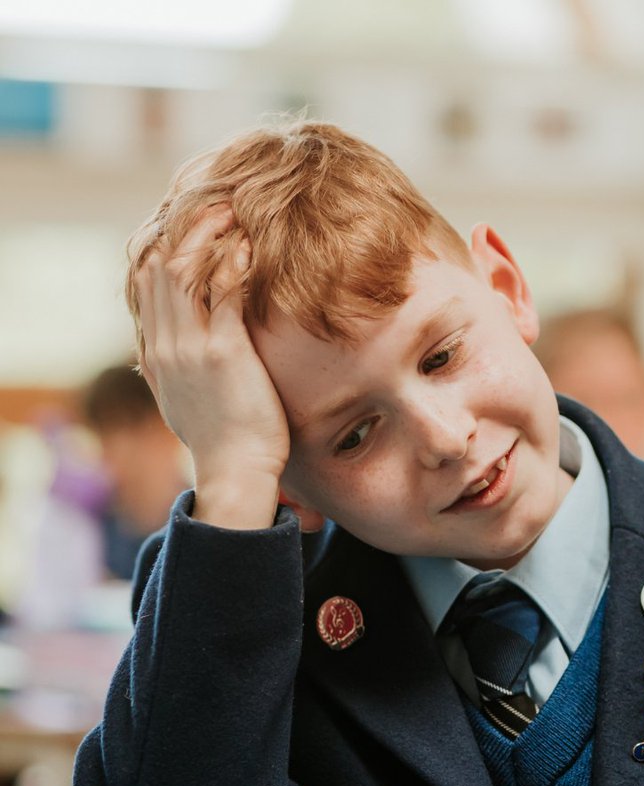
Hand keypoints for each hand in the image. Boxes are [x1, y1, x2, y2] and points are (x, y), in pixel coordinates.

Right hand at [136, 205, 289, 527]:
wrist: (234, 473)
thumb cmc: (221, 441)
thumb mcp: (182, 401)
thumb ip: (169, 371)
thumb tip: (154, 358)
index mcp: (154, 352)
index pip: (142, 280)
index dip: (162, 243)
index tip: (188, 223)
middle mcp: (164, 344)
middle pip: (157, 264)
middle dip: (183, 226)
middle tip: (216, 204)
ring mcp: (190, 346)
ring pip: (183, 268)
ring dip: (207, 233)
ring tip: (232, 213)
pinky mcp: (224, 352)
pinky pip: (224, 291)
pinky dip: (235, 262)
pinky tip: (251, 247)